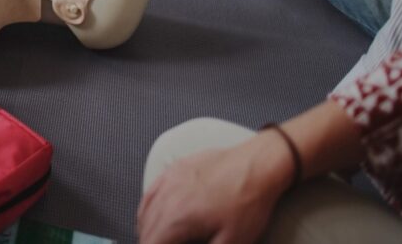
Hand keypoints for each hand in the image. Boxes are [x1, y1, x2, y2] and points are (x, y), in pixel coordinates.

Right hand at [137, 132, 293, 243]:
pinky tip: (154, 215)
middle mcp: (166, 197)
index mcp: (176, 219)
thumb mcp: (232, 241)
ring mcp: (168, 180)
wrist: (256, 165)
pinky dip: (148, 209)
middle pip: (145, 230)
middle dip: (152, 241)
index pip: (152, 242)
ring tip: (160, 239)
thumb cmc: (247, 201)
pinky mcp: (174, 170)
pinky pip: (150, 192)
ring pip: (144, 212)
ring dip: (148, 229)